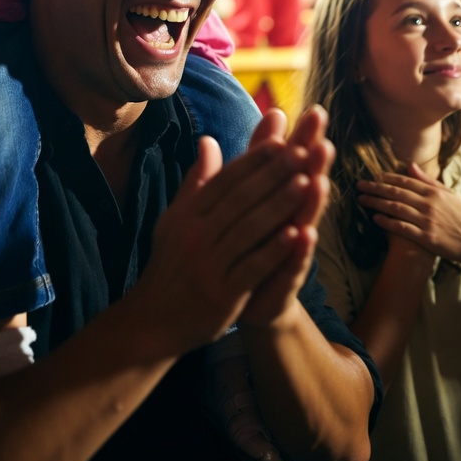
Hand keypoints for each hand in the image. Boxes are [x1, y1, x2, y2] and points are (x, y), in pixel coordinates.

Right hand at [136, 116, 328, 354]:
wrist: (153, 320)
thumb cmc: (171, 263)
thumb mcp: (176, 219)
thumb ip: (196, 181)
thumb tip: (209, 140)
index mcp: (187, 214)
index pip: (225, 181)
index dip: (253, 161)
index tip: (281, 142)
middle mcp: (196, 235)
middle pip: (240, 199)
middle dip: (273, 175)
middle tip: (302, 153)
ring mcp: (208, 265)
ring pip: (250, 229)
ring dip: (279, 205)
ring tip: (306, 184)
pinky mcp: (221, 294)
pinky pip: (252, 267)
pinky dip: (274, 250)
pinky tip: (297, 234)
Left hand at [240, 107, 333, 328]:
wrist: (246, 295)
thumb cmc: (254, 236)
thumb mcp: (254, 189)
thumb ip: (262, 153)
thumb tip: (275, 111)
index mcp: (282, 194)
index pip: (297, 160)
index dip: (306, 138)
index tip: (316, 111)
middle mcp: (293, 216)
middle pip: (307, 185)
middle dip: (316, 166)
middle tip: (324, 142)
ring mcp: (291, 246)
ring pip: (305, 220)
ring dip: (313, 203)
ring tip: (319, 182)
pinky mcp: (285, 277)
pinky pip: (294, 262)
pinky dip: (299, 250)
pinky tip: (305, 234)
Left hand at [357, 162, 460, 264]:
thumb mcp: (448, 194)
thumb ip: (427, 180)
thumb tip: (410, 165)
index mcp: (434, 192)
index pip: (405, 181)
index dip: (387, 178)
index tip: (373, 176)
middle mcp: (429, 204)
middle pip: (396, 193)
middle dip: (375, 188)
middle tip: (359, 185)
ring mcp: (427, 220)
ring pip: (396, 208)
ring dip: (376, 203)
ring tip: (362, 200)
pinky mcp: (426, 237)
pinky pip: (402, 228)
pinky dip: (387, 222)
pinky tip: (375, 219)